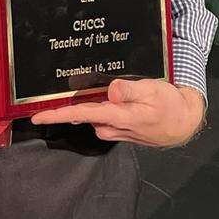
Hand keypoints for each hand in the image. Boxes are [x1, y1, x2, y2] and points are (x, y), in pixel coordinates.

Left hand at [30, 78, 204, 148]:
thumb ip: (129, 91)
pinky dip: (95, 109)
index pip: (82, 115)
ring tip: (80, 87)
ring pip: (90, 117)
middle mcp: (112, 127)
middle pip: (81, 116)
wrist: (182, 125)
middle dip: (65, 106)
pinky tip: (100, 98)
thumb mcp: (153, 91)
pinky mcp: (117, 131)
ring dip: (84, 106)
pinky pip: (99, 119)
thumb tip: (110, 91)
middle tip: (50, 94)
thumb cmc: (169, 105)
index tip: (36, 117)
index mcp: (119, 116)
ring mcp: (114, 131)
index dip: (58, 115)